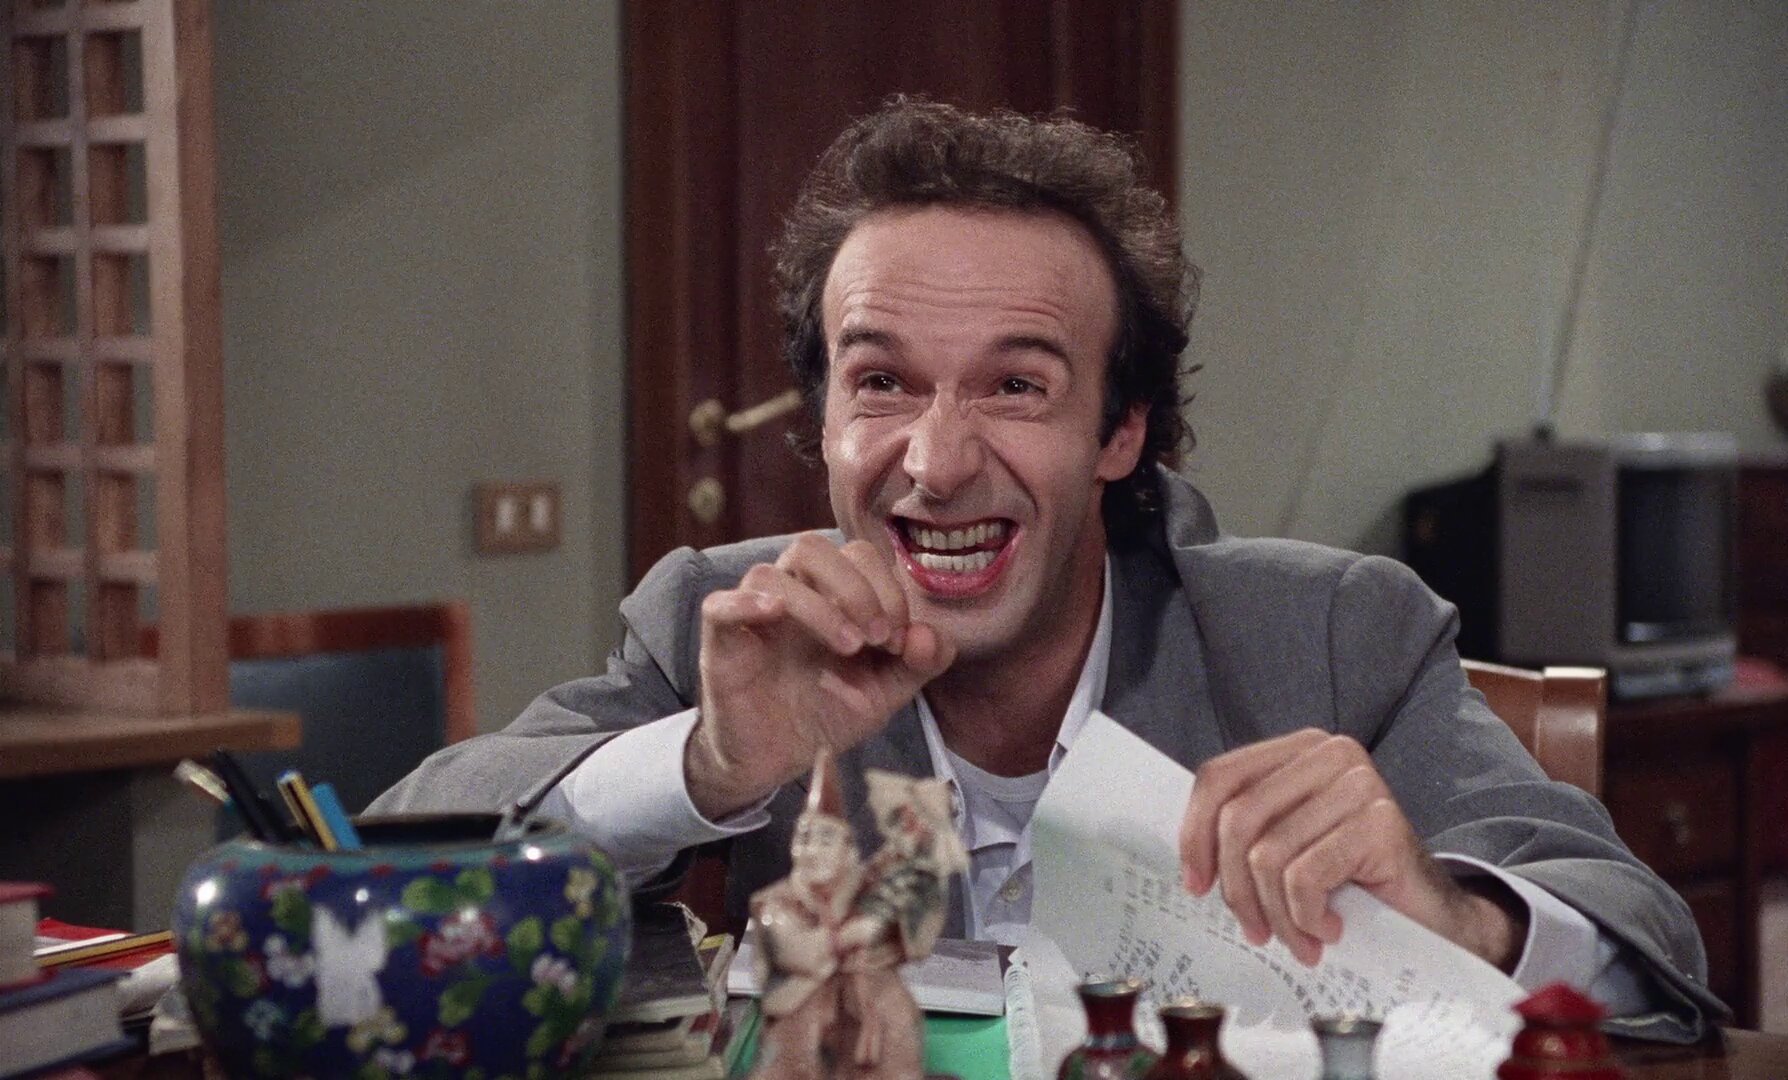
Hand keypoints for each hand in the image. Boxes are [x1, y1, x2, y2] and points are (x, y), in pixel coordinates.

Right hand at [687, 533, 955, 818]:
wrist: (778, 761)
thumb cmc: (828, 713)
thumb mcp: (886, 692)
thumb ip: (919, 663)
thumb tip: (931, 635)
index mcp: (830, 594)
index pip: (857, 555)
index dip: (886, 587)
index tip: (900, 640)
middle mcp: (790, 594)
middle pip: (811, 548)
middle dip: (856, 588)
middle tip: (879, 637)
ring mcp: (752, 617)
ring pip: (768, 574)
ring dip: (817, 606)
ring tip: (848, 648)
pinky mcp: (721, 644)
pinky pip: (719, 605)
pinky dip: (745, 602)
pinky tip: (775, 615)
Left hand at [1177, 729, 1524, 969]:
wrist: (1431, 914)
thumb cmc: (1351, 881)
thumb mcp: (1288, 846)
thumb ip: (1246, 833)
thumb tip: (1189, 859)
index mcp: (1298, 749)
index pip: (1218, 778)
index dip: (1194, 834)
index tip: (1195, 884)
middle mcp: (1329, 754)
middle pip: (1238, 819)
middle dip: (1236, 887)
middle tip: (1254, 930)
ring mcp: (1358, 783)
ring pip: (1268, 856)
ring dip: (1275, 914)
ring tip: (1295, 938)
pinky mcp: (1380, 822)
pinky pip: (1305, 877)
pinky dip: (1306, 917)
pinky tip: (1327, 930)